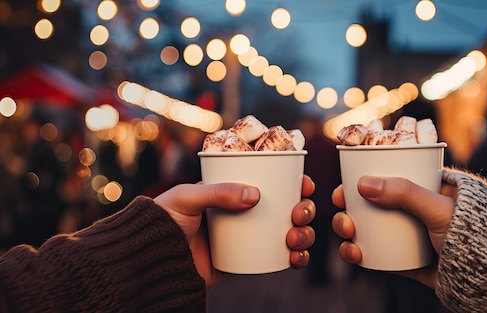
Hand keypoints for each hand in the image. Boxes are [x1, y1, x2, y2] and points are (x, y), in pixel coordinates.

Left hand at [154, 175, 315, 286]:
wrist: (152, 261)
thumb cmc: (164, 221)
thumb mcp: (187, 198)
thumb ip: (218, 191)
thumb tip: (256, 195)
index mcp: (234, 190)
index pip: (272, 182)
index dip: (294, 182)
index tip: (304, 183)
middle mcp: (246, 211)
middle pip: (288, 208)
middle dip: (304, 210)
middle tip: (299, 213)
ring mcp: (249, 236)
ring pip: (290, 232)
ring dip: (304, 234)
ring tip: (295, 238)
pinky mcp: (247, 260)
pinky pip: (280, 258)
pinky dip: (296, 258)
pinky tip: (297, 257)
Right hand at [331, 176, 455, 287]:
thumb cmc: (474, 234)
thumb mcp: (439, 207)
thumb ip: (405, 193)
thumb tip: (362, 183)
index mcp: (428, 187)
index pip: (390, 174)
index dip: (364, 176)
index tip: (346, 182)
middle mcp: (416, 209)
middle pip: (373, 202)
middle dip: (350, 205)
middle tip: (342, 208)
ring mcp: (409, 235)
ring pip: (370, 228)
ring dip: (350, 228)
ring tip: (347, 232)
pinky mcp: (406, 260)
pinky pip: (376, 254)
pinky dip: (360, 254)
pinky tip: (354, 253)